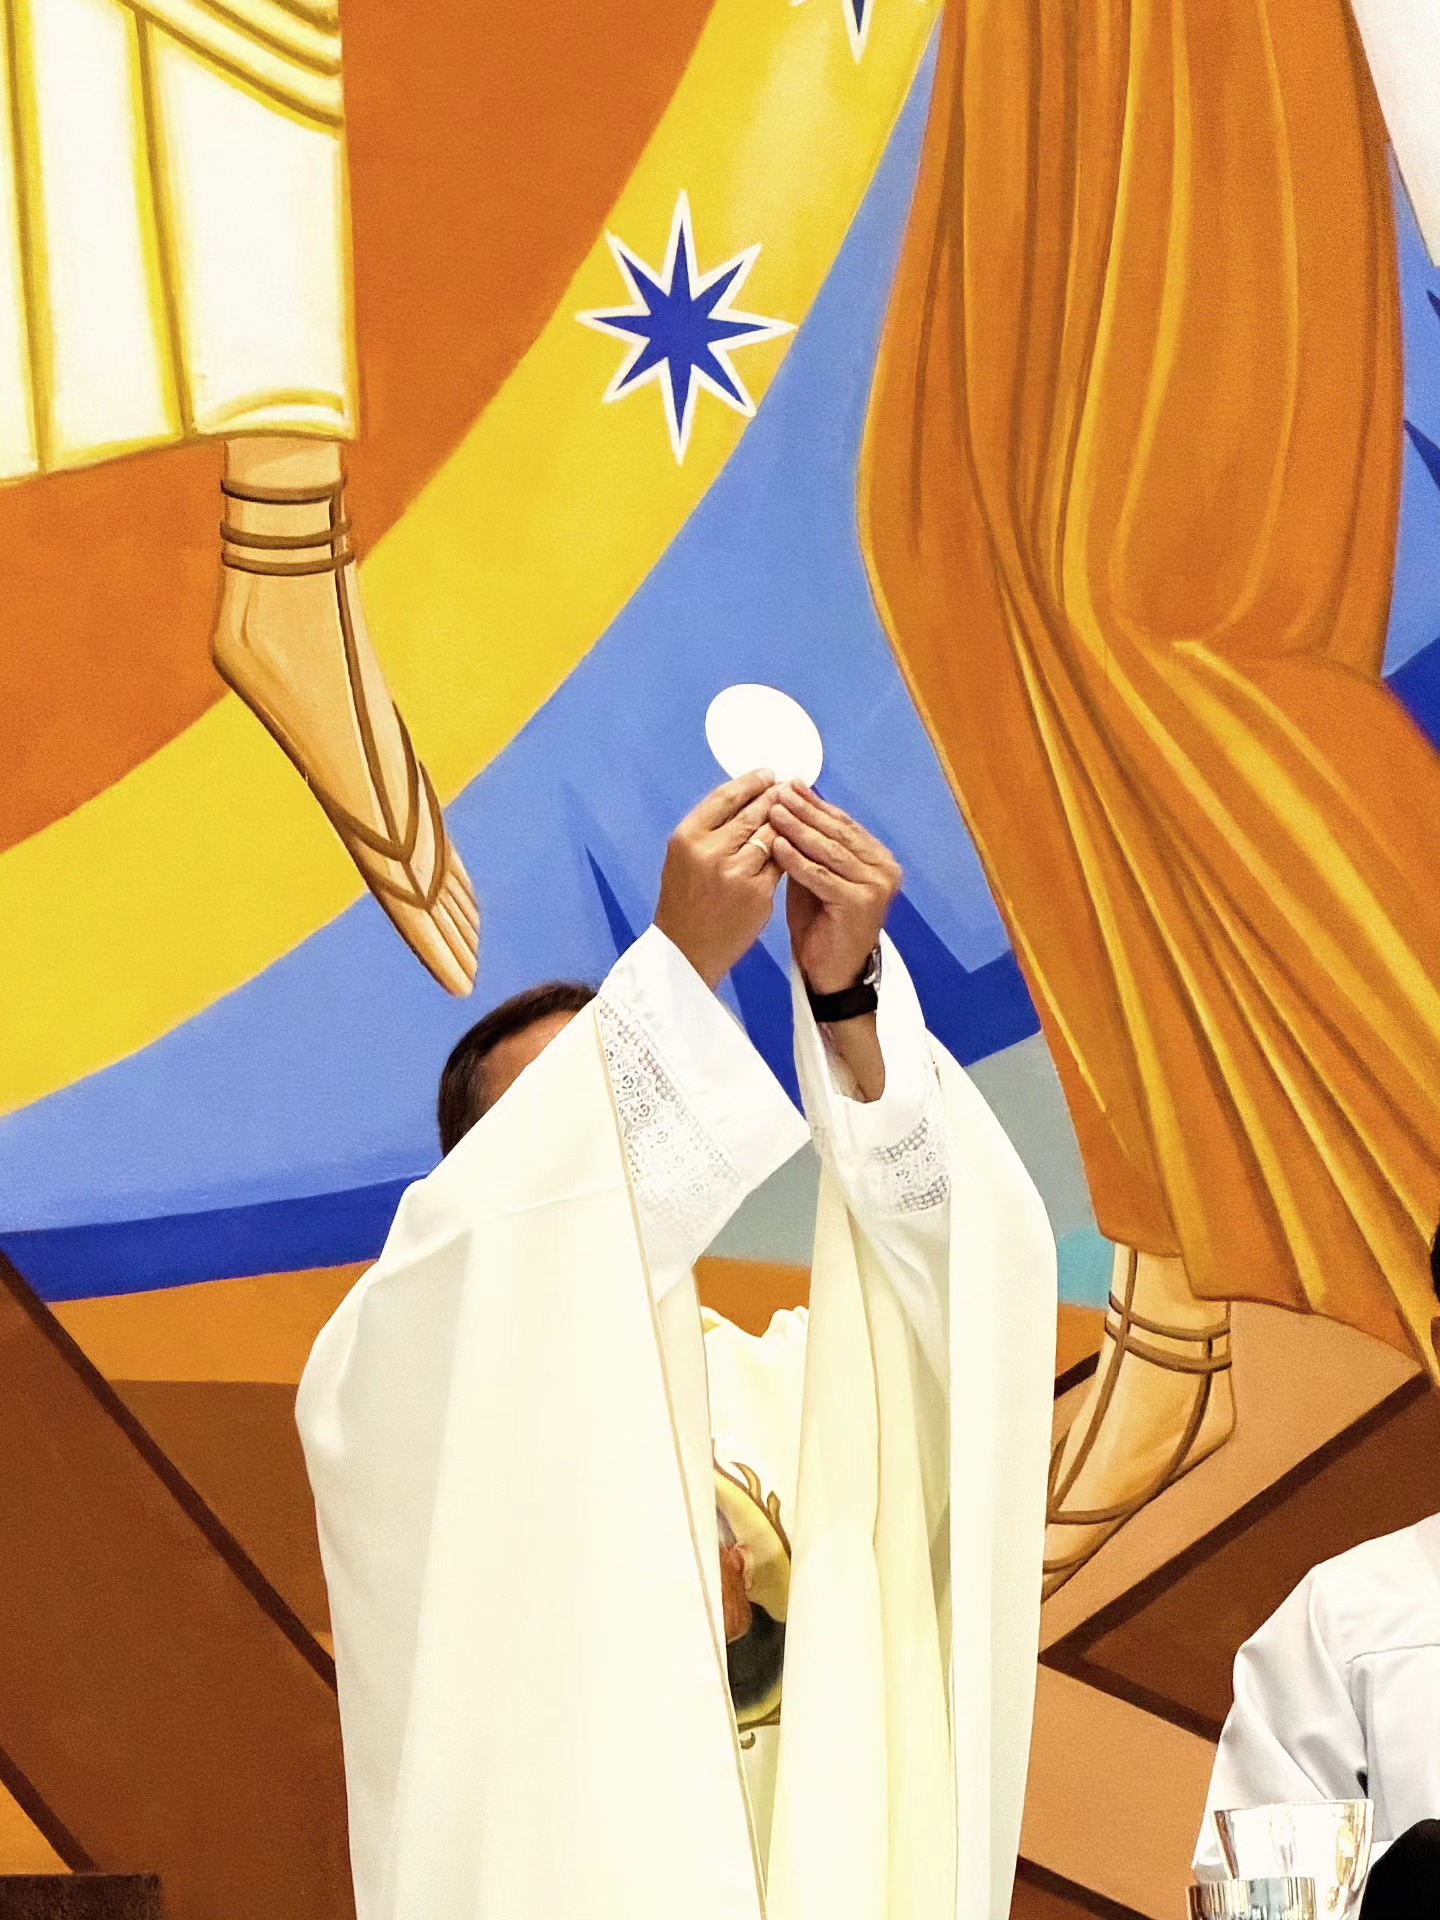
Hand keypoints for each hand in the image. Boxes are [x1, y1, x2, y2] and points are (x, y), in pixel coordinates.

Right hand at [655, 772, 782, 988]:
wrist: (687, 951)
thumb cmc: (685, 901)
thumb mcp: (684, 858)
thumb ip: (711, 829)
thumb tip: (750, 797)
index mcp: (687, 837)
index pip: (724, 797)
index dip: (749, 783)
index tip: (768, 774)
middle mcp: (710, 851)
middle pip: (753, 813)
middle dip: (775, 797)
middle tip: (791, 787)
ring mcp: (736, 872)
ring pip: (772, 835)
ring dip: (787, 821)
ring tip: (799, 812)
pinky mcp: (758, 893)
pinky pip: (781, 863)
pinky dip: (791, 851)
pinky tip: (799, 843)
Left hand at [769, 785, 901, 994]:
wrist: (832, 974)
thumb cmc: (821, 926)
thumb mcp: (816, 878)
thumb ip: (811, 848)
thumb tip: (790, 806)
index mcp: (878, 859)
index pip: (843, 824)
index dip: (815, 804)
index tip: (788, 784)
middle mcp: (884, 869)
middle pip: (837, 832)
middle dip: (805, 810)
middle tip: (778, 790)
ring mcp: (876, 886)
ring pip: (829, 851)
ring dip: (799, 828)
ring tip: (773, 810)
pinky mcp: (861, 904)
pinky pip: (821, 876)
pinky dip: (797, 860)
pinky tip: (777, 845)